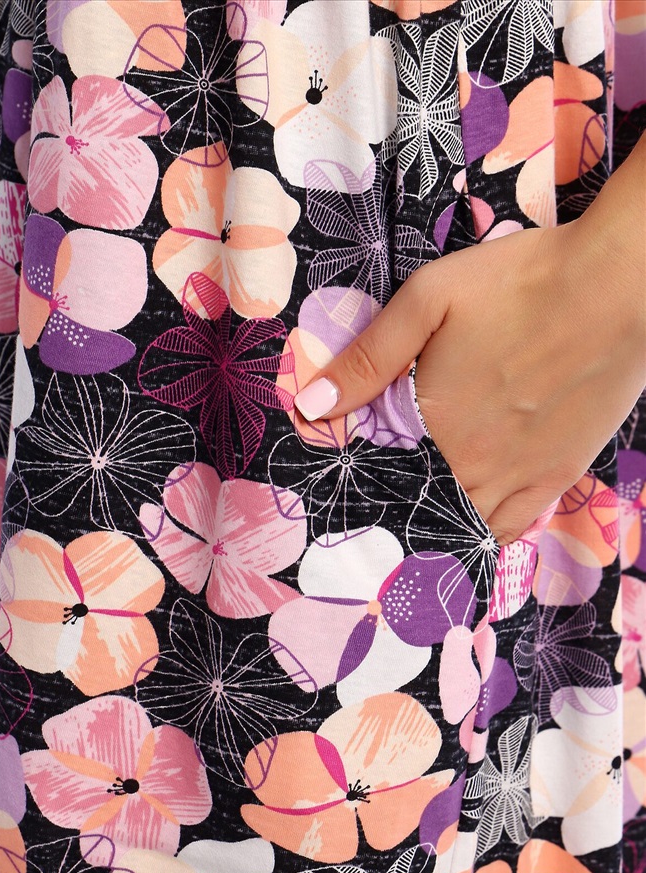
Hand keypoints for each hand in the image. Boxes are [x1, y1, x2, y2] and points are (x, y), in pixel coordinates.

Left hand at [294, 194, 645, 544]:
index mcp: (432, 423)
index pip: (376, 474)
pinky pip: (508, 530)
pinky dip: (479, 537)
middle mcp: (471, 463)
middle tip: (367, 518)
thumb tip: (310, 407)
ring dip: (428, 529)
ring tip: (405, 535)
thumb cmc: (521, 283)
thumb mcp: (430, 300)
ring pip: (457, 525)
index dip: (354, 485)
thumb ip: (369, 357)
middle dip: (388, 510)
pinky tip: (462, 534)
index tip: (336, 494)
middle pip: (414, 506)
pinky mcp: (556, 478)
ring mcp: (517, 477)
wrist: (617, 287)